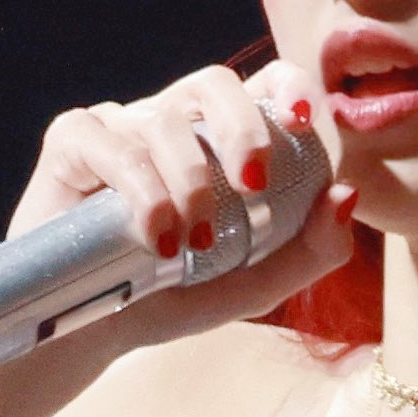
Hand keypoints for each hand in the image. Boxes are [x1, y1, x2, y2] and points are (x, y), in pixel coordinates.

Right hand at [7, 58, 353, 337]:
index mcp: (218, 141)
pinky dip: (140, 191)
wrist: (93, 334)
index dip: (287, 86)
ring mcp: (119, 127)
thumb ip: (312, 250)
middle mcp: (171, 122)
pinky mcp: (72, 143)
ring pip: (163, 122)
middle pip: (214, 82)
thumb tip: (345, 196)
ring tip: (190, 247)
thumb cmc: (173, 298)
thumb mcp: (255, 286)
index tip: (302, 118)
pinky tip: (153, 237)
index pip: (262, 84)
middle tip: (254, 185)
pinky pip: (109, 142)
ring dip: (188, 184)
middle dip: (242, 128)